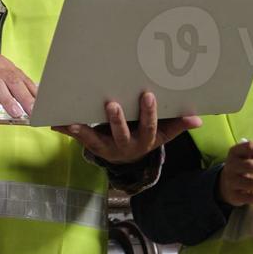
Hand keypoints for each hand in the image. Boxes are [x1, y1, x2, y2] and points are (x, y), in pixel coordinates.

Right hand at [0, 53, 36, 118]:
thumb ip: (9, 86)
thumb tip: (30, 100)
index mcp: (1, 64)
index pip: (20, 77)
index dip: (32, 91)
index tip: (42, 105)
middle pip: (10, 79)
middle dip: (24, 96)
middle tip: (33, 110)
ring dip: (7, 99)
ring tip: (16, 113)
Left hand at [53, 92, 201, 163]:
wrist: (128, 158)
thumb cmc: (145, 136)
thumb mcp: (163, 133)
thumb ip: (178, 124)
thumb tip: (198, 119)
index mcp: (145, 141)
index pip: (148, 127)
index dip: (148, 113)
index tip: (147, 95)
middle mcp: (125, 146)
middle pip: (121, 134)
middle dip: (117, 120)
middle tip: (112, 104)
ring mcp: (106, 147)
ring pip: (95, 140)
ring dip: (84, 131)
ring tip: (72, 121)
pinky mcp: (91, 145)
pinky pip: (78, 139)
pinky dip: (66, 130)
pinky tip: (55, 122)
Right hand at [216, 139, 252, 206]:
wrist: (225, 184)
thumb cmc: (242, 168)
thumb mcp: (248, 156)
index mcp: (236, 152)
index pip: (250, 147)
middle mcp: (231, 165)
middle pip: (250, 166)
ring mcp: (231, 181)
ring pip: (251, 184)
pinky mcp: (234, 195)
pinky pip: (250, 198)